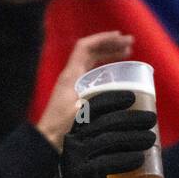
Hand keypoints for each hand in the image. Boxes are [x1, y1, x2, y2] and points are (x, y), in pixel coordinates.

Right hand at [35, 89, 156, 177]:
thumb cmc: (90, 173)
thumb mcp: (95, 151)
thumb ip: (109, 138)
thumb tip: (142, 126)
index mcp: (76, 131)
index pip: (91, 108)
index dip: (112, 99)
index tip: (133, 97)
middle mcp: (73, 141)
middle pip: (105, 123)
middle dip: (131, 117)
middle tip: (152, 118)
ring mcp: (75, 158)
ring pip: (108, 141)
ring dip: (133, 137)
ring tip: (152, 138)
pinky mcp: (81, 175)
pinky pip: (106, 164)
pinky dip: (125, 160)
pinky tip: (140, 159)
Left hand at [36, 31, 133, 149]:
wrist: (48, 140)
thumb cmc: (62, 125)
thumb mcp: (83, 109)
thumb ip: (101, 99)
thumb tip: (124, 93)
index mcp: (71, 74)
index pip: (86, 47)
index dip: (103, 39)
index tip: (120, 37)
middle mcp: (71, 75)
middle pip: (91, 52)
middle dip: (110, 45)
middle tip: (130, 44)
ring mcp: (73, 84)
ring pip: (92, 62)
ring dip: (108, 55)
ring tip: (127, 53)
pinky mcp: (75, 94)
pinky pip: (92, 74)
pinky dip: (105, 69)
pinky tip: (116, 74)